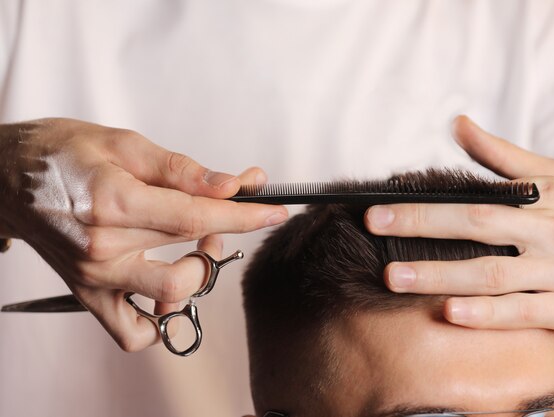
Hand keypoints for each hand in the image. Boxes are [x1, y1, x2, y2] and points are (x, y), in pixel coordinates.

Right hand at [0, 118, 287, 349]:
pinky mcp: (87, 293)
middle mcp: (103, 247)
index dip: (244, 216)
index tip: (274, 212)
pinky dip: (159, 318)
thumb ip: (181, 169)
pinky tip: (166, 290)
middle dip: (221, 238)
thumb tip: (230, 184)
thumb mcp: (124, 144)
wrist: (6, 176)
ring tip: (192, 250)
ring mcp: (94, 277)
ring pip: (166, 300)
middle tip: (218, 217)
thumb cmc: (60, 153)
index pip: (197, 215)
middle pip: (188, 258)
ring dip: (195, 278)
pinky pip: (130, 332)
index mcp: (115, 202)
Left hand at [365, 115, 553, 335]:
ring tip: (395, 279)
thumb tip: (459, 124)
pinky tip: (450, 313)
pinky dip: (486, 314)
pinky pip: (522, 311)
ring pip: (492, 274)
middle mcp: (553, 232)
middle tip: (374, 231)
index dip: (426, 204)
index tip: (379, 208)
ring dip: (440, 275)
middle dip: (421, 228)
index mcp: (546, 199)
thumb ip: (505, 157)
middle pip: (478, 227)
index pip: (476, 198)